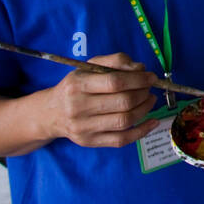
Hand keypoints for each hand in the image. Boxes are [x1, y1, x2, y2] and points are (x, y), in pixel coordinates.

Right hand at [44, 52, 159, 147]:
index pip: (114, 82)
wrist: (51, 113)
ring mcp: (84, 128)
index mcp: (77, 85)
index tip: (151, 77)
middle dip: (143, 93)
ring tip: (149, 99)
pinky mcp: (90, 142)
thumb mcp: (89, 67)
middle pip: (123, 102)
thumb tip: (140, 68)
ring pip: (125, 121)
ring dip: (145, 109)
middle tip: (149, 88)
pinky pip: (122, 139)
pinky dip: (142, 131)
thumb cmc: (75, 87)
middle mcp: (78, 108)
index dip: (138, 79)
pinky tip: (152, 121)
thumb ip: (115, 61)